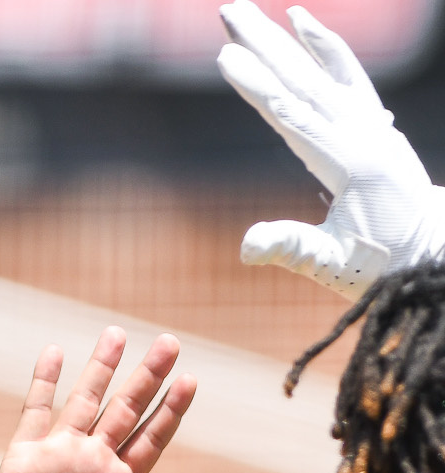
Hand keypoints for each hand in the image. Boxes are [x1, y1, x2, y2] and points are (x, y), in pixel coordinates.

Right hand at [0, 329, 195, 472]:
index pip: (151, 438)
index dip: (170, 411)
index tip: (190, 380)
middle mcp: (91, 464)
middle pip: (126, 409)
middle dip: (147, 376)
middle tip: (169, 342)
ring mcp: (59, 457)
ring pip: (86, 402)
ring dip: (102, 368)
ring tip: (117, 334)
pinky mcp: (25, 456)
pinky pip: (35, 411)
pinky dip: (44, 381)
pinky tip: (55, 352)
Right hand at [220, 2, 444, 297]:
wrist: (431, 254)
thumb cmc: (378, 266)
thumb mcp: (331, 266)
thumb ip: (291, 250)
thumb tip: (247, 246)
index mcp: (354, 165)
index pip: (297, 119)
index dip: (260, 89)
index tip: (227, 58)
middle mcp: (366, 134)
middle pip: (306, 82)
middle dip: (266, 45)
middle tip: (229, 11)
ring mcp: (372, 125)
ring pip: (322, 73)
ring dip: (285, 40)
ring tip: (250, 11)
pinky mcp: (372, 122)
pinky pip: (348, 75)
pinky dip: (325, 48)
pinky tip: (303, 23)